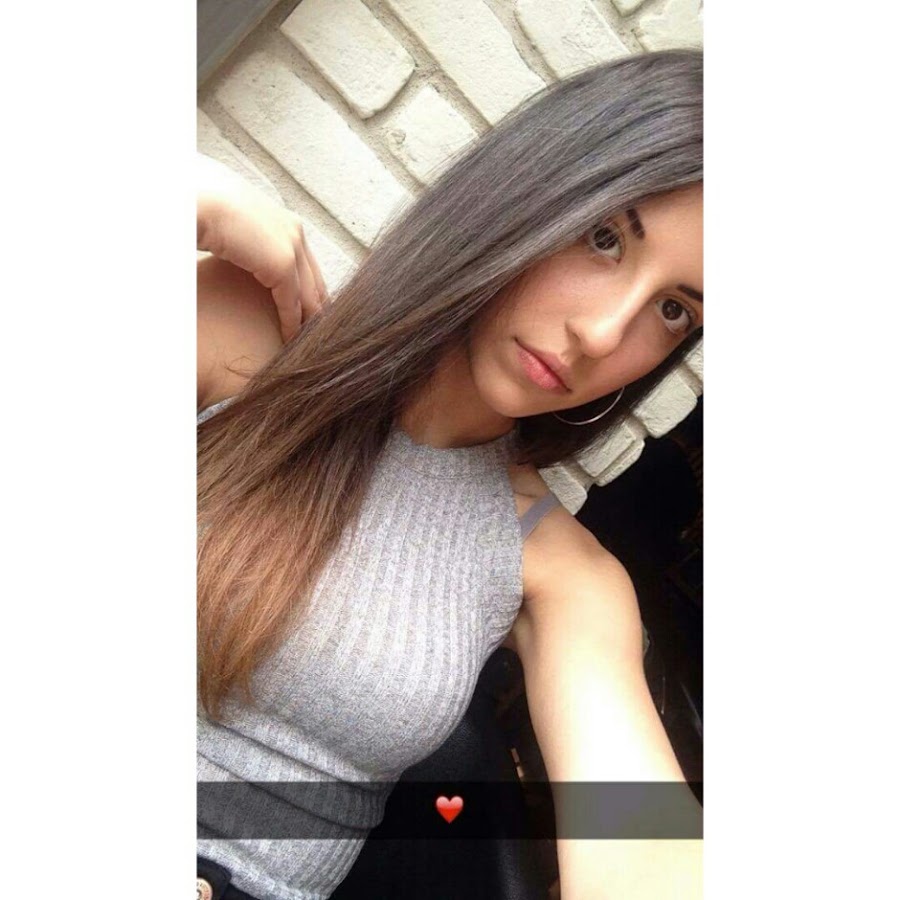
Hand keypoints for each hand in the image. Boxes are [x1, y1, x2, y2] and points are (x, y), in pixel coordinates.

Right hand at [197, 154, 327, 341]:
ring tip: (306, 343)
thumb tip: (233, 251)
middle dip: (316, 308)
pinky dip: (292, 324)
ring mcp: (290, 243)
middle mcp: (291, 228)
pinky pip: (293, 301)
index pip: (303, 262)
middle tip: (315, 335)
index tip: (306, 314)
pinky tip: (290, 340)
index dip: (306, 290)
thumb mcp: (226, 225)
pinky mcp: (281, 261)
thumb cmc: (197, 207)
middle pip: (313, 278)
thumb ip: (239, 239)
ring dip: (308, 320)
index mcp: (279, 218)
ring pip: (309, 292)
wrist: (189, 196)